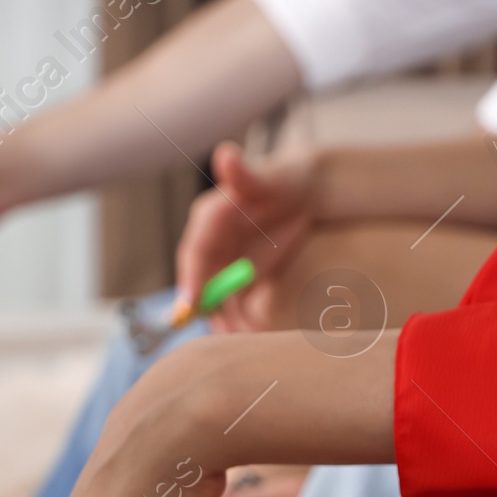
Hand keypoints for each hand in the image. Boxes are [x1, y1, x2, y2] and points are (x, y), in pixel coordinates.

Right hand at [173, 142, 317, 326]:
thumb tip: (225, 154)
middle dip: (209, 312)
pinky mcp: (239, 278)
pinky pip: (233, 306)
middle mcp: (211, 244)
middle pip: (201, 285)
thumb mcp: (268, 177)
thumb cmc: (286, 178)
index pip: (194, 255)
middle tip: (219, 337)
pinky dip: (239, 323)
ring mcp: (223, 264)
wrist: (306, 191)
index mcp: (209, 220)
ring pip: (217, 301)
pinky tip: (251, 337)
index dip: (190, 281)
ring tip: (239, 342)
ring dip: (225, 324)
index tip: (190, 306)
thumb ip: (245, 173)